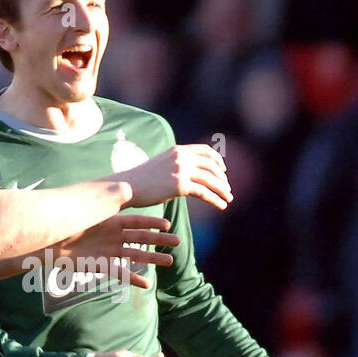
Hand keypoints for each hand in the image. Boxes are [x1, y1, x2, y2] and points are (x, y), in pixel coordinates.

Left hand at [55, 213, 177, 289]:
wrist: (46, 242)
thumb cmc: (65, 223)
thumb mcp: (87, 211)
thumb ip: (106, 201)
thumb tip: (126, 187)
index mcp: (110, 221)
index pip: (136, 221)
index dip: (152, 223)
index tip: (168, 225)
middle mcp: (113, 236)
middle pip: (141, 238)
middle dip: (160, 240)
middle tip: (178, 242)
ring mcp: (108, 252)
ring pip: (135, 255)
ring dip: (152, 258)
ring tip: (169, 261)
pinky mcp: (101, 265)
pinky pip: (120, 273)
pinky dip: (133, 278)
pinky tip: (146, 283)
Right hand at [113, 144, 232, 209]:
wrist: (128, 186)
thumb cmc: (142, 180)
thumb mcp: (162, 165)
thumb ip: (177, 167)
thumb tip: (190, 178)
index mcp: (178, 150)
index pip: (205, 151)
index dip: (217, 160)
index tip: (223, 170)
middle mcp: (181, 157)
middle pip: (211, 166)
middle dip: (222, 178)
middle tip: (228, 189)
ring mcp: (181, 170)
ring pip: (210, 180)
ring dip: (223, 190)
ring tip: (229, 199)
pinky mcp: (180, 185)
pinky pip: (205, 193)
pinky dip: (216, 200)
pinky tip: (222, 206)